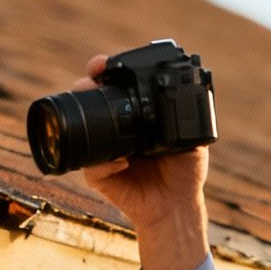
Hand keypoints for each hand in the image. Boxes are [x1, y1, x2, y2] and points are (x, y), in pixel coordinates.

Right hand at [68, 55, 209, 269]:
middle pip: (89, 99)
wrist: (177, 205)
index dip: (104, 71)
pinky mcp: (98, 176)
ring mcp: (102, 151)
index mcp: (135, 115)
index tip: (102, 65)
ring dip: (83, 115)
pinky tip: (122, 163)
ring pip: (80, 128)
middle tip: (92, 79)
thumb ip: (183, 118)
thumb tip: (173, 99)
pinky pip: (91, 165)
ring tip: (95, 111)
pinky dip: (104, 162)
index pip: (113, 86)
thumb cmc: (185, 170)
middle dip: (85, 85)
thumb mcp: (190, 137)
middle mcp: (115, 128)